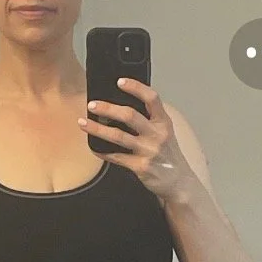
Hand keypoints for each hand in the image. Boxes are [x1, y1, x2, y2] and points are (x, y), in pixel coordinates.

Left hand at [80, 78, 193, 201]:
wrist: (178, 180)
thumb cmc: (167, 154)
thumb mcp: (163, 132)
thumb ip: (148, 120)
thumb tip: (120, 109)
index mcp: (163, 121)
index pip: (151, 98)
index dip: (135, 88)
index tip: (119, 81)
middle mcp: (157, 134)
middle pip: (129, 116)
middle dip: (108, 108)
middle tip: (92, 104)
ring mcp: (148, 150)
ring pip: (118, 136)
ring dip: (98, 129)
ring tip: (83, 123)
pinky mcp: (140, 166)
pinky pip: (116, 157)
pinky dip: (102, 152)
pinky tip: (92, 147)